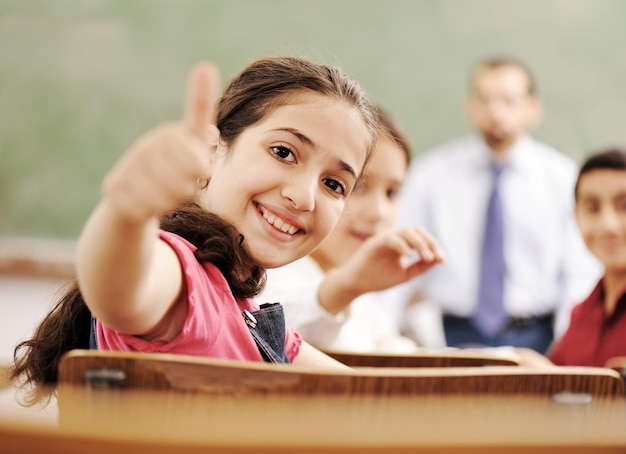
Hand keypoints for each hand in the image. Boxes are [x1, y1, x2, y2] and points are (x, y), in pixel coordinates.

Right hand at [101, 63, 220, 221]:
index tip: (200, 169)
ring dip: (172, 202)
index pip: (196, 160)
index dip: (201, 171)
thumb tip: (205, 68)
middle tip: (181, 186)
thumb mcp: (195, 146)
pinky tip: (147, 203)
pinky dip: (152, 211)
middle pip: (185, 182)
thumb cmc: (174, 168)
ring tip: (165, 194)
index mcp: (168, 136)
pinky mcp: (114, 189)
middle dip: (188, 190)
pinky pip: (147, 209)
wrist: (133, 196)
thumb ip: (205, 124)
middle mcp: (145, 147)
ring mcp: (128, 167)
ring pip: (167, 198)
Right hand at [340, 226, 444, 294]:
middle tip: (436, 258)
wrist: (356, 285)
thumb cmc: (378, 279)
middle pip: (417, 231)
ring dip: (419, 244)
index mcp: (402, 244)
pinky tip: (409, 256)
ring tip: (426, 257)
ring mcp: (384, 239)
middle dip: (430, 243)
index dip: (434, 246)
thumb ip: (421, 266)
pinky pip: (390, 238)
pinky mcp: (374, 243)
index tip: (442, 260)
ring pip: (406, 232)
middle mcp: (394, 238)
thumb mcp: (405, 274)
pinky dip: (402, 245)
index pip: (422, 237)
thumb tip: (439, 259)